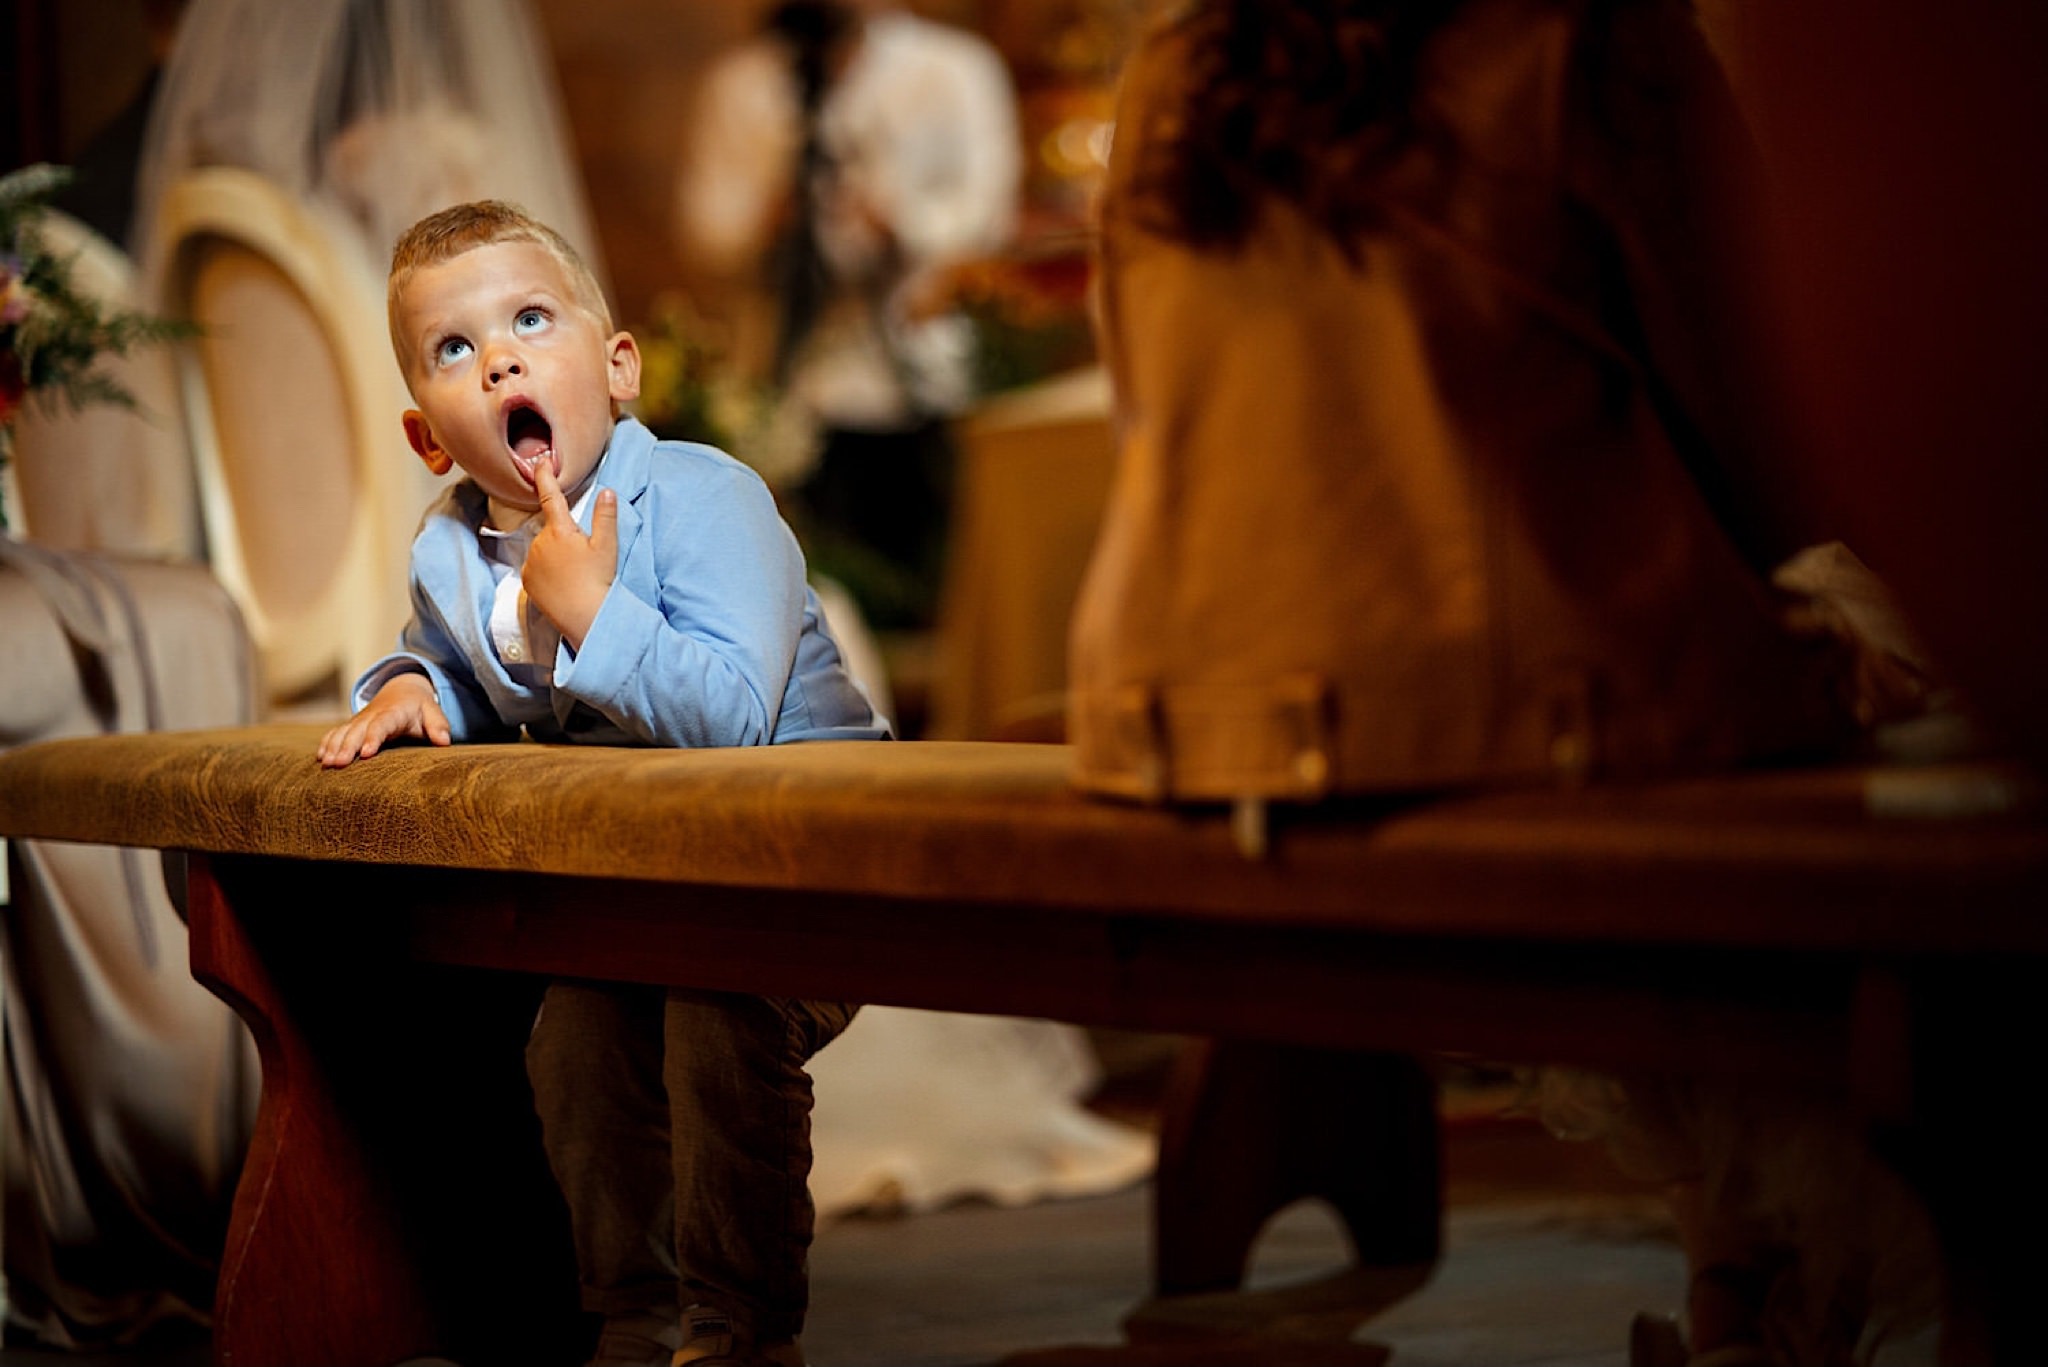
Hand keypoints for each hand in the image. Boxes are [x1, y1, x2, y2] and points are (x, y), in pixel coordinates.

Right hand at [317, 672, 450, 767]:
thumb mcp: (432, 711)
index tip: (366, 753)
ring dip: (333, 747)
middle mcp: (372, 716)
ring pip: (342, 732)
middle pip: (356, 730)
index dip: (372, 738)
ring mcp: (359, 720)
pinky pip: (335, 732)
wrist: (401, 691)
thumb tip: (444, 741)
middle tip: (338, 764)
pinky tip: (320, 758)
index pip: (381, 725)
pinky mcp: (351, 726)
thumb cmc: (418, 707)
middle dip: (346, 747)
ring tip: (327, 764)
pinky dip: (326, 743)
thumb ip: (439, 725)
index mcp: (393, 713)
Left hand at [522, 459, 616, 650]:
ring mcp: (531, 562)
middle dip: (564, 536)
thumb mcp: (607, 546)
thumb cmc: (598, 580)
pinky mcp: (527, 580)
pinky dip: (547, 571)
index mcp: (560, 530)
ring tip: (574, 573)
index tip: (541, 463)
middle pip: (551, 529)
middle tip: (583, 556)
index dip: (545, 477)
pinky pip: (536, 568)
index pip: (550, 496)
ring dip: (555, 554)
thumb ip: (605, 516)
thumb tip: (607, 491)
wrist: (583, 616)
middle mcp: (540, 542)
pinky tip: (562, 583)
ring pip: (543, 549)